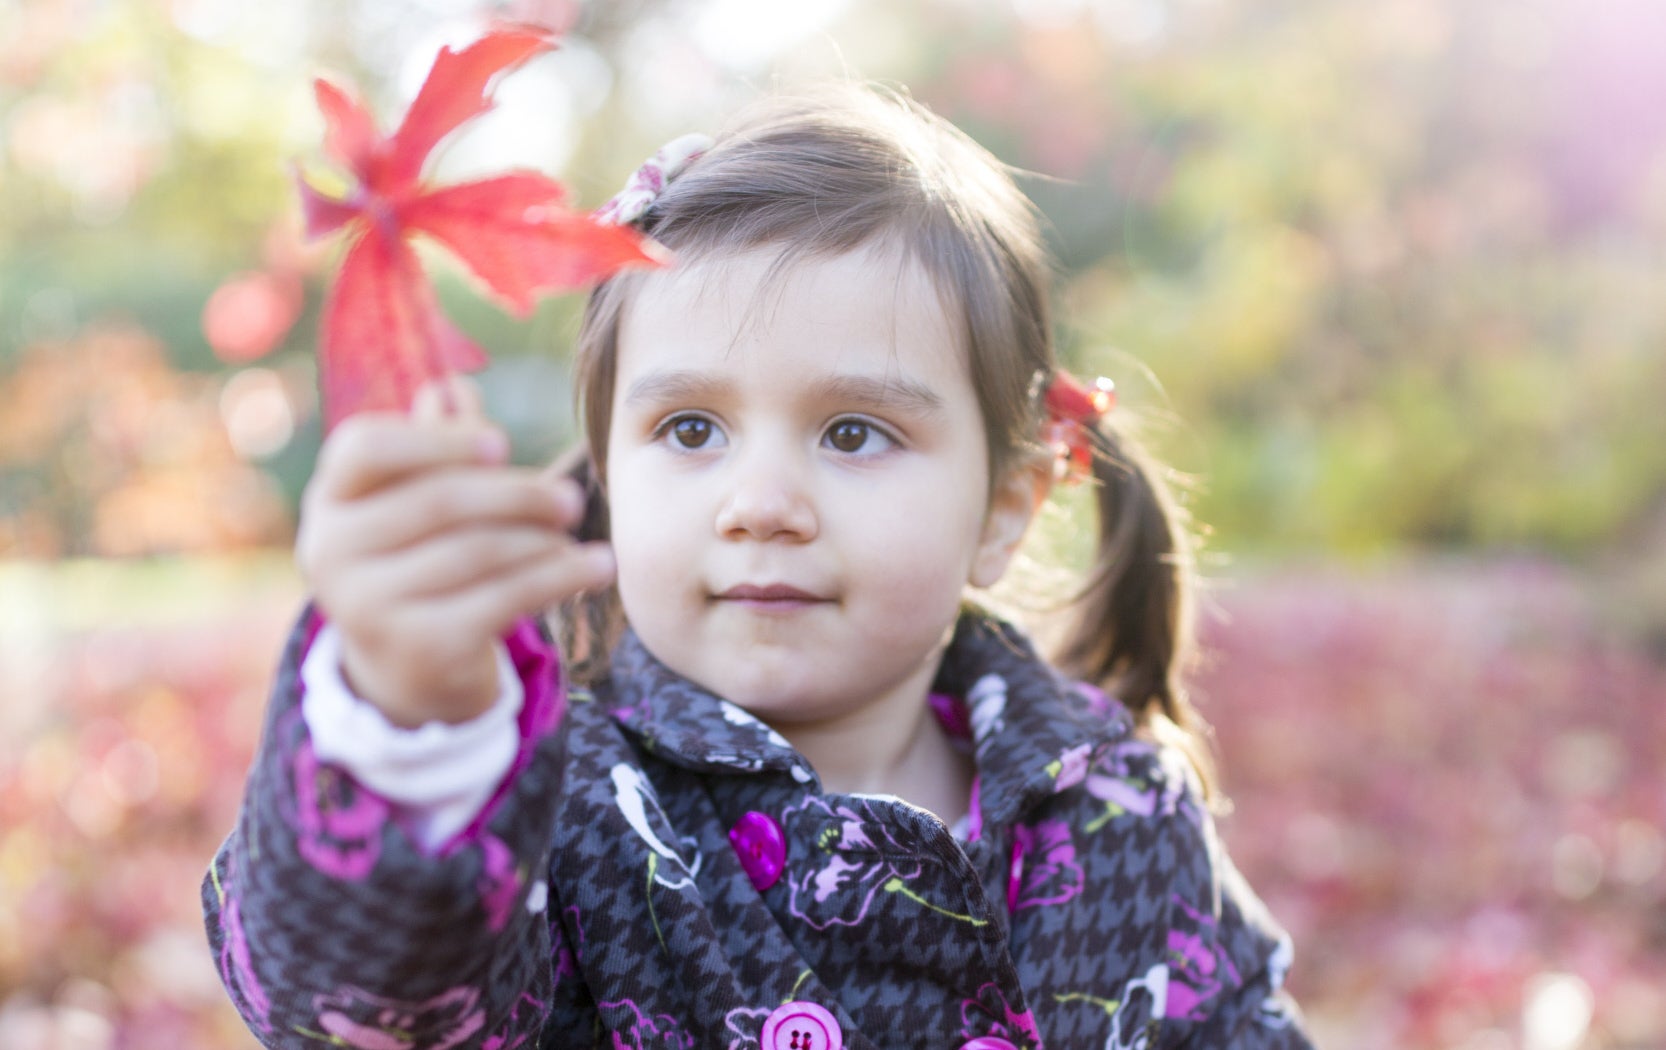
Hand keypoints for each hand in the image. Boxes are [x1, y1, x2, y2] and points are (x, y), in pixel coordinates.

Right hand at [295, 381, 613, 726]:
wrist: (409, 669)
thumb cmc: (420, 560)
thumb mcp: (415, 502)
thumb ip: (434, 446)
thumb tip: (454, 387)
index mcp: (331, 500)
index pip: (366, 447)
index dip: (436, 440)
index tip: (501, 443)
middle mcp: (332, 552)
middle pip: (440, 500)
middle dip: (517, 494)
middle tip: (570, 497)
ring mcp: (369, 605)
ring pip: (478, 551)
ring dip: (543, 538)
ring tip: (580, 532)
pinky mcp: (419, 647)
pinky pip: (504, 598)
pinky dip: (558, 577)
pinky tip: (594, 567)